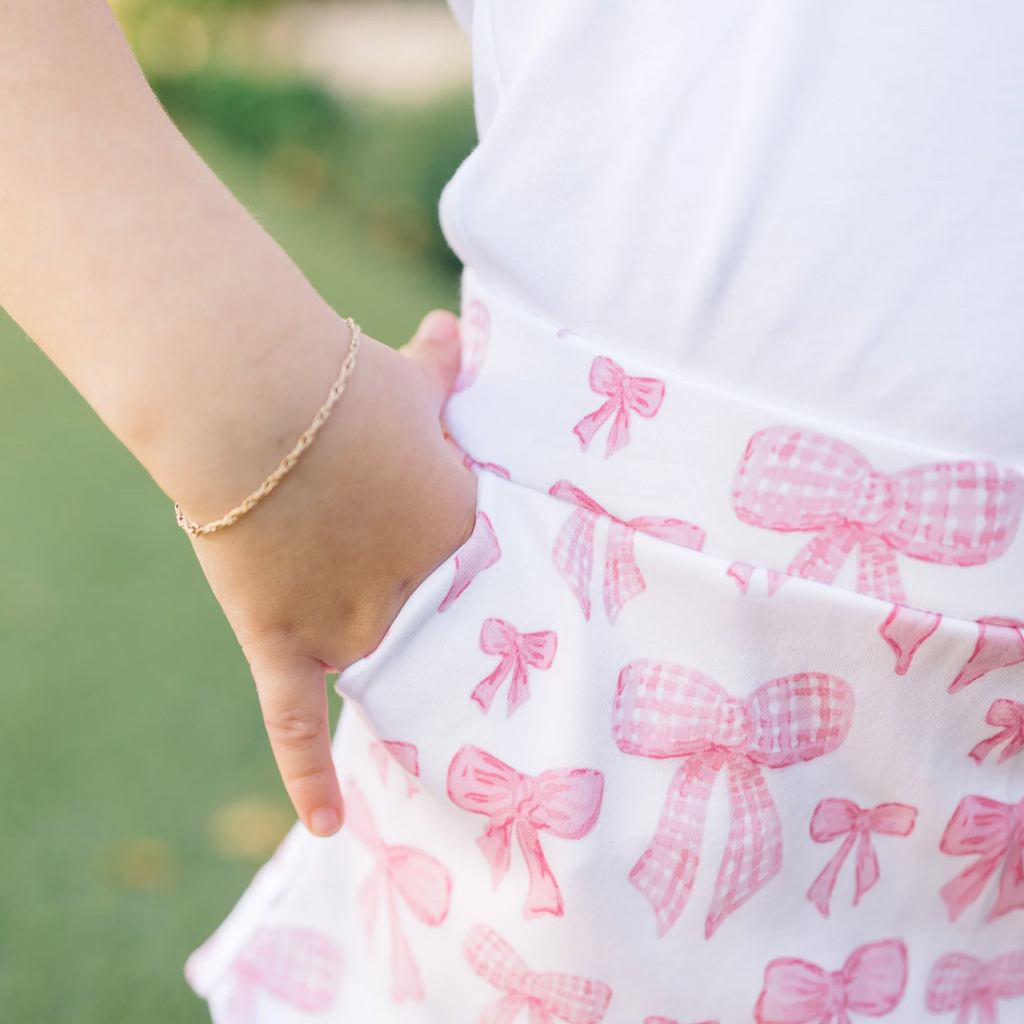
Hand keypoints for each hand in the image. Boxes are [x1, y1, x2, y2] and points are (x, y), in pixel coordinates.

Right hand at [182, 311, 476, 836]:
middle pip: (428, 618)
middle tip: (432, 618)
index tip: (457, 564)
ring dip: (373, 651)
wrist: (257, 398)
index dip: (458, 558)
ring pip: (374, 658)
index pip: (474, 565)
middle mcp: (413, 589)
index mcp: (456, 529)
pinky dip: (308, 777)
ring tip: (370, 652)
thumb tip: (451, 323)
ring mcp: (351, 620)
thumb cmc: (341, 381)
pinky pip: (297, 723)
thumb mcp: (406, 375)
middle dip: (426, 608)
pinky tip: (326, 826)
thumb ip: (439, 366)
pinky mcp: (286, 641)